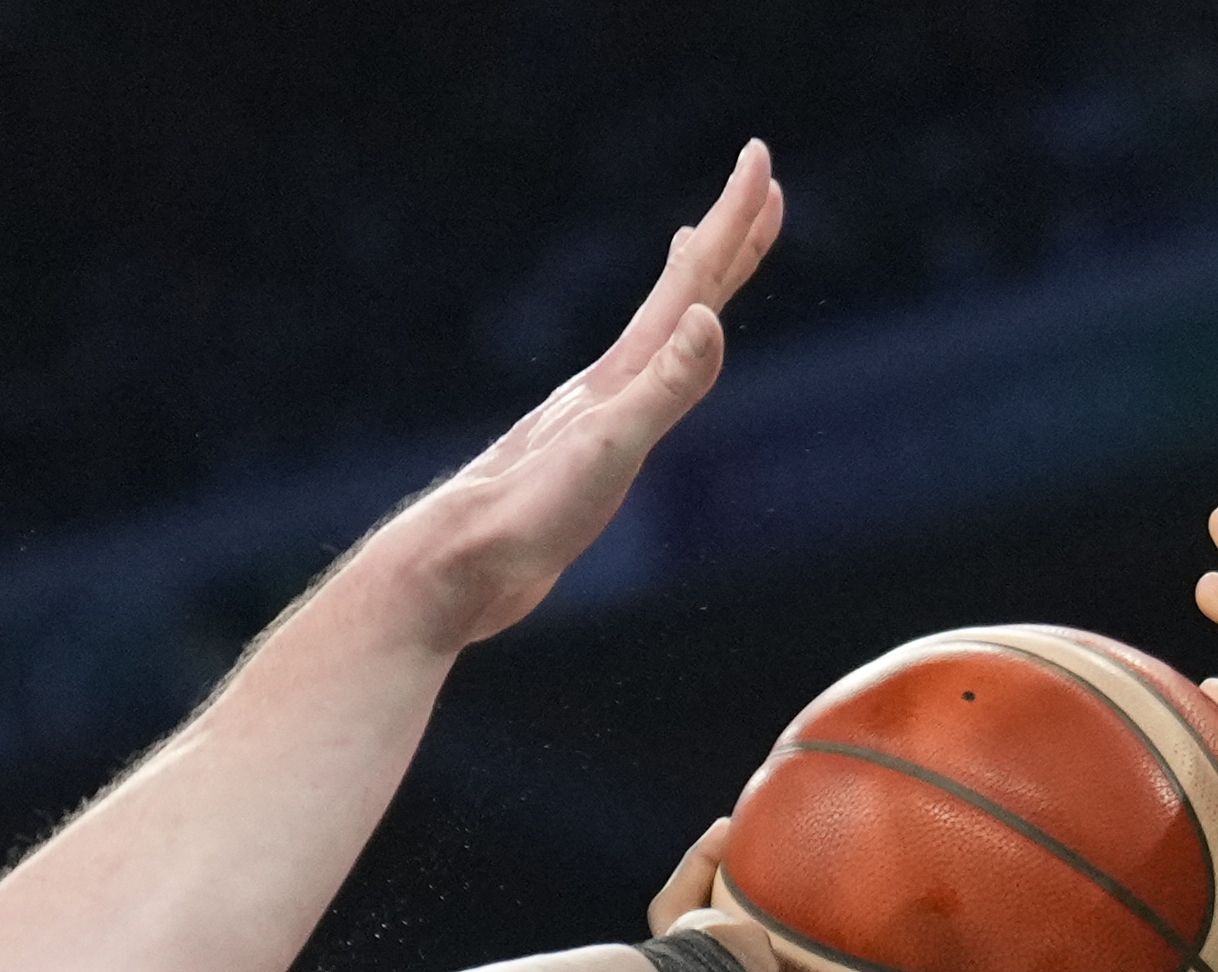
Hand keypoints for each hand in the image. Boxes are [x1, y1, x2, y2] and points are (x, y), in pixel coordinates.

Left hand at [377, 147, 781, 649]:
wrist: (456, 567)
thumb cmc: (529, 515)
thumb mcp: (609, 451)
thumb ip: (664, 388)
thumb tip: (709, 318)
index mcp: (623, 375)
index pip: (692, 280)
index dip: (732, 220)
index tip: (761, 158)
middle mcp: (609, 382)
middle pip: (680, 293)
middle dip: (726, 237)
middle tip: (759, 181)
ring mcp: (593, 415)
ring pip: (656, 334)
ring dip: (688, 287)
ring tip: (699, 248)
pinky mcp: (581, 454)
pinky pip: (637, 385)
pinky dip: (654, 356)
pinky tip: (643, 366)